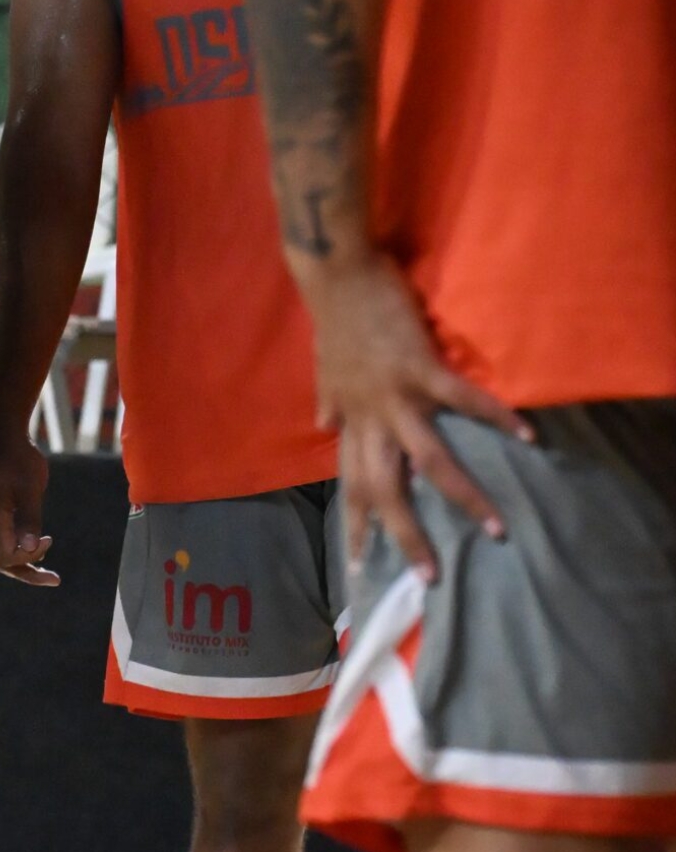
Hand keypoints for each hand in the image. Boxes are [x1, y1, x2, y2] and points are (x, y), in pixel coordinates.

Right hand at [0, 432, 58, 585]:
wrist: (5, 434)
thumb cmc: (19, 458)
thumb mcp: (30, 488)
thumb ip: (29, 519)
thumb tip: (30, 549)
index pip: (6, 556)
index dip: (28, 558)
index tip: (48, 540)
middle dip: (25, 573)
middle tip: (53, 579)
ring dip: (21, 563)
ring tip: (46, 567)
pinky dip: (16, 550)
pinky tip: (34, 544)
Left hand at [302, 251, 532, 581]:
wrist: (337, 274)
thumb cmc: (336, 320)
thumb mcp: (324, 370)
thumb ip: (328, 401)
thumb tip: (324, 426)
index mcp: (350, 421)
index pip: (350, 483)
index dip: (354, 524)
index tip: (356, 567)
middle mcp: (370, 417)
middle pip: (386, 489)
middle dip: (406, 534)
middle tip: (430, 577)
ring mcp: (396, 395)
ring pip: (430, 461)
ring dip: (465, 497)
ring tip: (498, 529)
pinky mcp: (422, 368)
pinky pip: (464, 401)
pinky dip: (497, 417)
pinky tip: (528, 436)